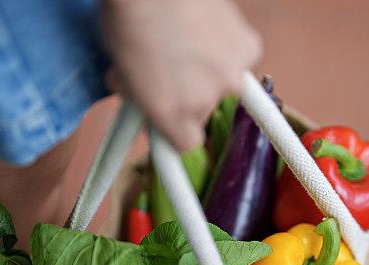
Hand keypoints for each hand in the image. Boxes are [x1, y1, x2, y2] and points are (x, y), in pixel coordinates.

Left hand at [101, 0, 261, 151]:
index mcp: (171, 116)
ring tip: (187, 40)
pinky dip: (228, 47)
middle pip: (203, 111)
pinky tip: (208, 28)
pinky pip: (242, 57)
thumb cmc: (129, 16)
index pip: (184, 144)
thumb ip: (137, 92)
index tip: (168, 120)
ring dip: (210, 70)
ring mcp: (231, 77)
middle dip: (187, 93)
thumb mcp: (120, 66)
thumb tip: (140, 94)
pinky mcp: (248, 49)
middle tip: (168, 66)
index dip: (174, 129)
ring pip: (225, 84)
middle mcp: (205, 103)